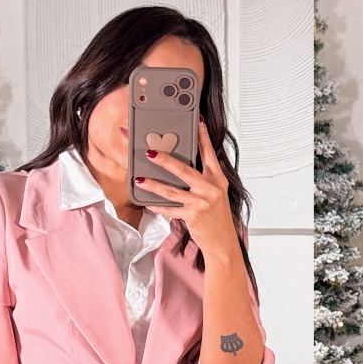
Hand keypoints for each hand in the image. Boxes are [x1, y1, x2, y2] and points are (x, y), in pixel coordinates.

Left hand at [134, 119, 240, 262]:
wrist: (223, 242)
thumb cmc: (217, 218)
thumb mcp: (215, 194)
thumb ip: (202, 179)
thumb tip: (180, 168)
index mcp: (217, 179)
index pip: (209, 152)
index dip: (202, 136)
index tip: (196, 120)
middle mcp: (210, 188)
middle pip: (183, 169)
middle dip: (164, 159)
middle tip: (149, 152)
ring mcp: (201, 202)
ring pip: (172, 190)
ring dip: (153, 184)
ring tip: (139, 179)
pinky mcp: (192, 216)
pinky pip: (170, 209)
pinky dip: (157, 207)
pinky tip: (147, 203)